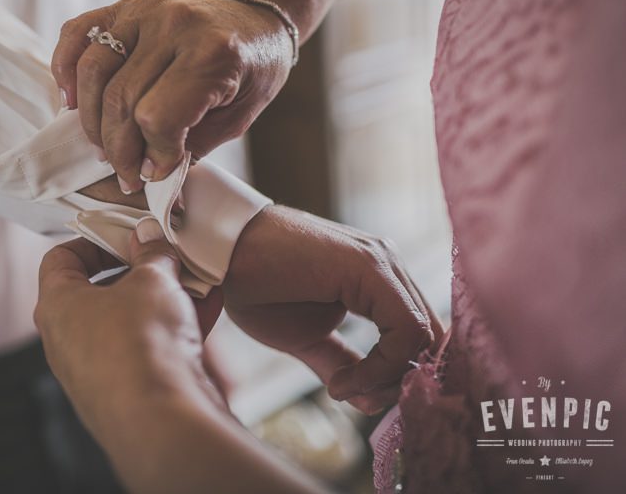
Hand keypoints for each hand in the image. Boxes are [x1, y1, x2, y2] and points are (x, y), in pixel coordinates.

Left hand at [35, 220, 223, 437]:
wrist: (162, 419)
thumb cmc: (139, 344)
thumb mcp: (151, 279)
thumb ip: (152, 255)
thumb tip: (151, 240)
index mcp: (57, 307)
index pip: (60, 260)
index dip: (92, 239)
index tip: (124, 233)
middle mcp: (71, 341)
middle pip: (102, 291)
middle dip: (140, 270)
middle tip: (168, 254)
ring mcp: (101, 369)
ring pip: (133, 320)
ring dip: (166, 297)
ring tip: (197, 276)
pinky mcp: (133, 390)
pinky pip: (153, 348)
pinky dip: (178, 325)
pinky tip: (211, 304)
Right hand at [52, 0, 292, 193]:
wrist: (253, 18)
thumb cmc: (251, 72)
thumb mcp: (236, 118)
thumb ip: (191, 147)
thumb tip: (149, 179)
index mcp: (213, 53)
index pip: (158, 118)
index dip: (153, 156)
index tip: (157, 173)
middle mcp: (174, 24)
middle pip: (121, 100)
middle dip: (120, 150)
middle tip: (127, 175)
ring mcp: (145, 10)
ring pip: (93, 72)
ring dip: (92, 121)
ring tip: (104, 148)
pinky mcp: (123, 6)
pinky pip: (77, 33)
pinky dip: (65, 68)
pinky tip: (72, 102)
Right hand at [220, 206, 443, 414]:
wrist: (221, 250)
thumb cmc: (255, 285)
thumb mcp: (306, 336)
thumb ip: (342, 362)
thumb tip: (370, 401)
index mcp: (377, 277)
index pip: (419, 335)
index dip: (399, 376)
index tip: (356, 395)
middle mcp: (387, 264)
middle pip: (429, 337)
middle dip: (399, 381)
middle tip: (357, 398)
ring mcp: (382, 260)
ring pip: (423, 335)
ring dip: (389, 378)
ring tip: (342, 388)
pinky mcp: (370, 265)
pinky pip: (405, 328)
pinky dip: (382, 366)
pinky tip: (342, 380)